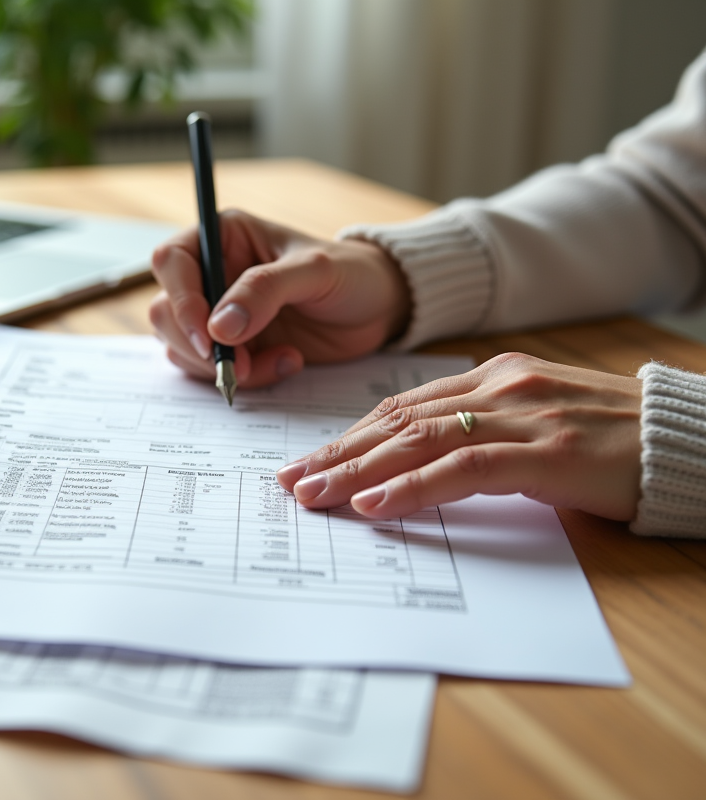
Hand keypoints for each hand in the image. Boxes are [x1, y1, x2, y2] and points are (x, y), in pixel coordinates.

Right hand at [148, 210, 410, 386]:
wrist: (379, 309)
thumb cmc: (352, 274)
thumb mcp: (314, 271)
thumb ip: (264, 291)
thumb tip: (219, 327)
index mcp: (223, 238)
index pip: (171, 262)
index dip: (181, 300)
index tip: (210, 337)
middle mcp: (211, 274)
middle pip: (166, 311)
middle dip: (199, 345)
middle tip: (241, 363)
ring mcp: (217, 314)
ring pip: (182, 346)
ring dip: (223, 366)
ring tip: (278, 361)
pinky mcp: (231, 347)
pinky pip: (209, 370)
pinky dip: (244, 378)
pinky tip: (284, 364)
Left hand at [276, 353, 642, 520]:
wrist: (690, 441)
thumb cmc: (613, 441)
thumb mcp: (536, 425)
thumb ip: (481, 433)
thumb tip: (415, 466)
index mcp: (494, 377)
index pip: (402, 407)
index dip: (350, 436)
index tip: (309, 461)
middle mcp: (501, 387)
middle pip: (397, 420)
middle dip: (338, 453)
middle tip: (291, 481)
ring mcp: (524, 414)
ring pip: (419, 440)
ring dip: (358, 471)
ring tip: (314, 495)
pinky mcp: (548, 451)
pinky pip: (464, 468)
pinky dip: (413, 488)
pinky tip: (375, 506)